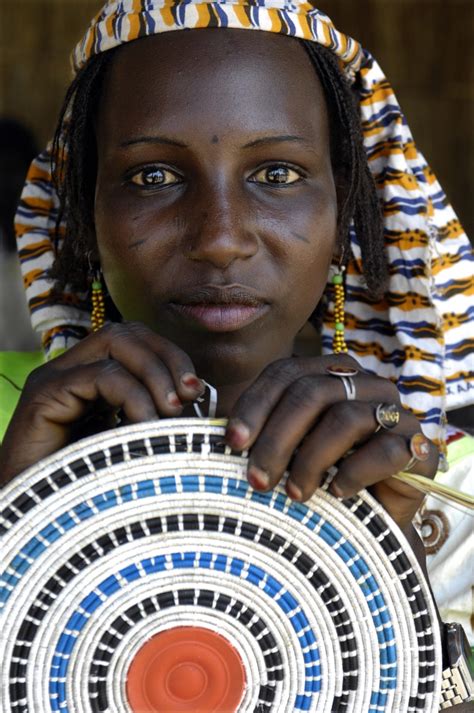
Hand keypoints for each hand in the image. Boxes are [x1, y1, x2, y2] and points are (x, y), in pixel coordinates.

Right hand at [0, 322, 203, 485]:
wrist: (33, 524)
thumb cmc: (86, 491)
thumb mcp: (131, 447)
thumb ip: (156, 421)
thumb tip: (200, 404)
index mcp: (91, 379)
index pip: (136, 340)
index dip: (172, 356)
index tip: (199, 390)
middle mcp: (71, 371)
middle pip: (127, 333)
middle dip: (169, 357)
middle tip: (192, 394)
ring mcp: (55, 380)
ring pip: (115, 343)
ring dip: (155, 373)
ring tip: (173, 412)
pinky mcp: (44, 397)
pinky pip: (100, 376)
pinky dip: (133, 396)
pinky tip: (147, 425)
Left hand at [225, 354, 438, 529]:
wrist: (375, 518)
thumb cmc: (323, 477)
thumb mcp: (288, 450)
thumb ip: (260, 433)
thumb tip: (216, 434)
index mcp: (332, 373)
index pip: (286, 373)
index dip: (255, 405)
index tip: (232, 442)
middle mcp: (366, 384)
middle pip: (312, 394)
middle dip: (276, 439)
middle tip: (256, 480)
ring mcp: (395, 413)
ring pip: (344, 419)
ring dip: (310, 461)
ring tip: (294, 494)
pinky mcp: (418, 446)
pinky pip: (384, 451)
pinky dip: (353, 474)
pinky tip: (336, 492)